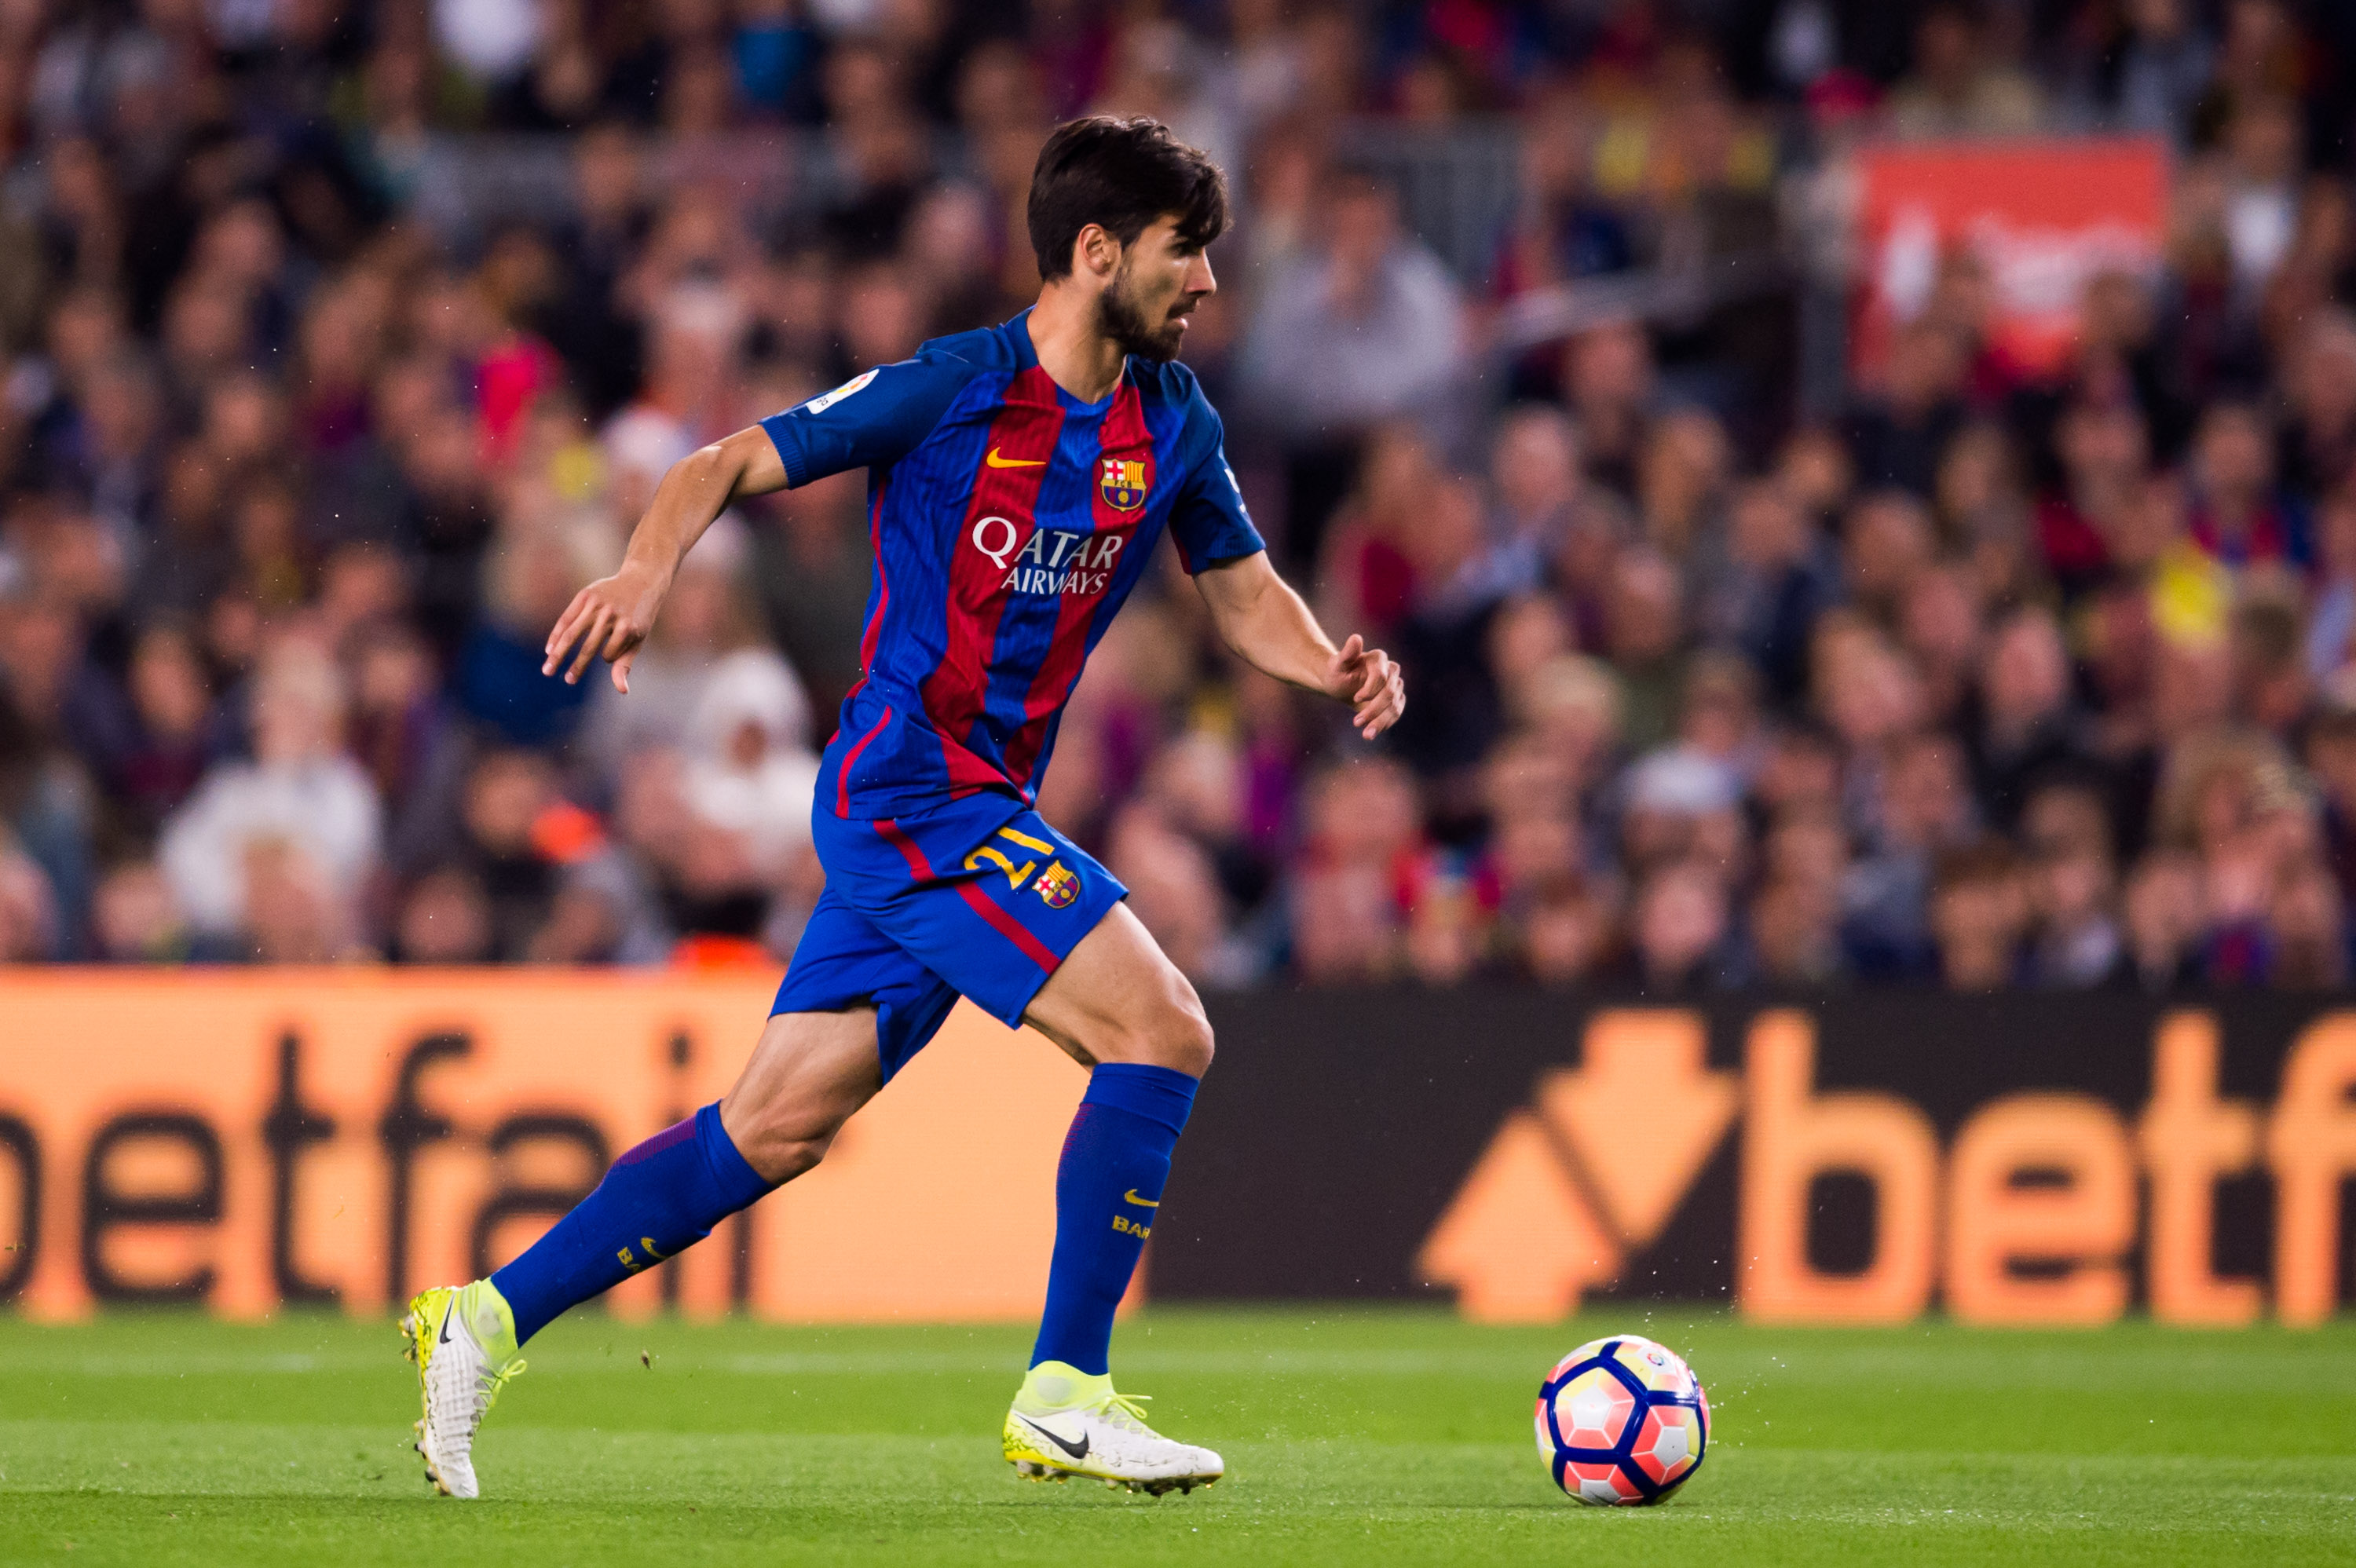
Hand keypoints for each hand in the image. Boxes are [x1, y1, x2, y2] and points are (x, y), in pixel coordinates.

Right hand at [543, 563, 666, 692]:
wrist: (641, 581)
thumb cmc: (638, 617)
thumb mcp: (637, 639)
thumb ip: (625, 664)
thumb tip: (622, 691)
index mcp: (628, 628)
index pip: (610, 654)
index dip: (608, 657)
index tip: (608, 655)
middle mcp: (611, 615)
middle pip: (588, 646)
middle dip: (576, 666)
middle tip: (568, 682)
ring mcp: (597, 604)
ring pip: (572, 633)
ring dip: (558, 653)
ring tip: (548, 669)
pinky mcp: (585, 595)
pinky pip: (566, 618)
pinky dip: (557, 634)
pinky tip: (549, 649)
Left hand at [1328, 633, 1404, 739]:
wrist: (1340, 684)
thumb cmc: (1337, 672)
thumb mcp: (1337, 664)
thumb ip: (1347, 653)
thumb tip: (1356, 638)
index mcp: (1379, 658)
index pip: (1381, 675)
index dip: (1370, 689)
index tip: (1355, 699)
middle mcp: (1391, 671)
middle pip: (1390, 692)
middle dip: (1374, 709)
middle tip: (1356, 723)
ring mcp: (1395, 686)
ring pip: (1395, 705)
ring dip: (1380, 721)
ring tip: (1366, 735)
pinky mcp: (1395, 700)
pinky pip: (1396, 713)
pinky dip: (1385, 724)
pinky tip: (1372, 733)